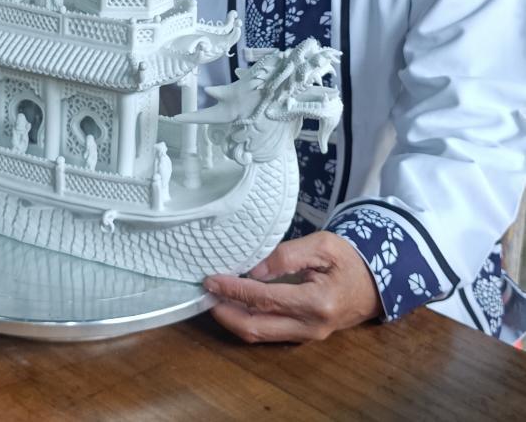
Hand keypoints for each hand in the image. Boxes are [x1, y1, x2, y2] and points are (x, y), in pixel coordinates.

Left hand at [204, 232, 381, 343]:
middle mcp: (310, 327)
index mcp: (316, 303)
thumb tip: (253, 269)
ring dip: (233, 319)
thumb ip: (286, 256)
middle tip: (205, 293)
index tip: (211, 279)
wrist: (376, 283)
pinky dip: (247, 321)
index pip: (264, 299)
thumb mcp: (322, 245)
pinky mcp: (303, 336)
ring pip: (260, 335)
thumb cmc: (350, 259)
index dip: (234, 290)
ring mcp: (307, 337)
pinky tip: (234, 306)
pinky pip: (269, 333)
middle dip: (225, 312)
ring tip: (214, 298)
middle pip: (256, 328)